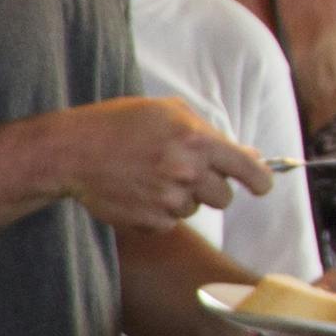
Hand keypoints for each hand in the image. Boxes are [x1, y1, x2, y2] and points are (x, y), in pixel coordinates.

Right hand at [49, 99, 273, 230]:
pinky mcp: (151, 222)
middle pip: (223, 197)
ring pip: (194, 209)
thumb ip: (209, 132)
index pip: (247, 169)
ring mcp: (169, 200)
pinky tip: (137, 192)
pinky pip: (169, 223)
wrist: (73, 152)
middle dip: (211, 188)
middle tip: (186, 174)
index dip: (260, 180)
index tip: (262, 185)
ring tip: (151, 178)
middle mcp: (188, 172)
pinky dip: (157, 212)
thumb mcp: (168, 112)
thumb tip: (250, 156)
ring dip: (180, 198)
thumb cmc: (120, 124)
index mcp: (197, 140)